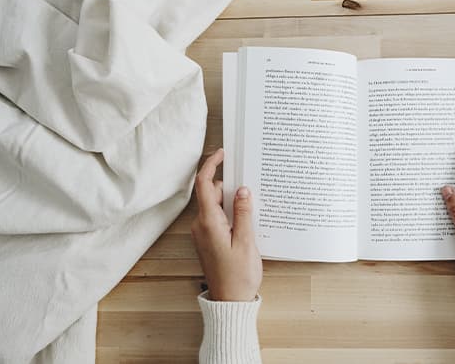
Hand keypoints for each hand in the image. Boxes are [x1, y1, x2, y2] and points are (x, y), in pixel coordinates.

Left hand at [191, 148, 262, 301]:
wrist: (230, 301)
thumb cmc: (238, 276)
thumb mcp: (246, 241)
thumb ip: (244, 213)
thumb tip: (243, 190)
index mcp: (208, 222)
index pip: (205, 184)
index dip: (211, 164)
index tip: (222, 153)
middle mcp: (201, 225)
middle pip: (212, 193)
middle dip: (231, 187)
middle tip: (252, 187)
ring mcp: (203, 233)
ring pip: (216, 206)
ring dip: (232, 202)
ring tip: (253, 209)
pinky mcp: (208, 240)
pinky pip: (217, 218)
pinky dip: (230, 214)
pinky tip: (246, 221)